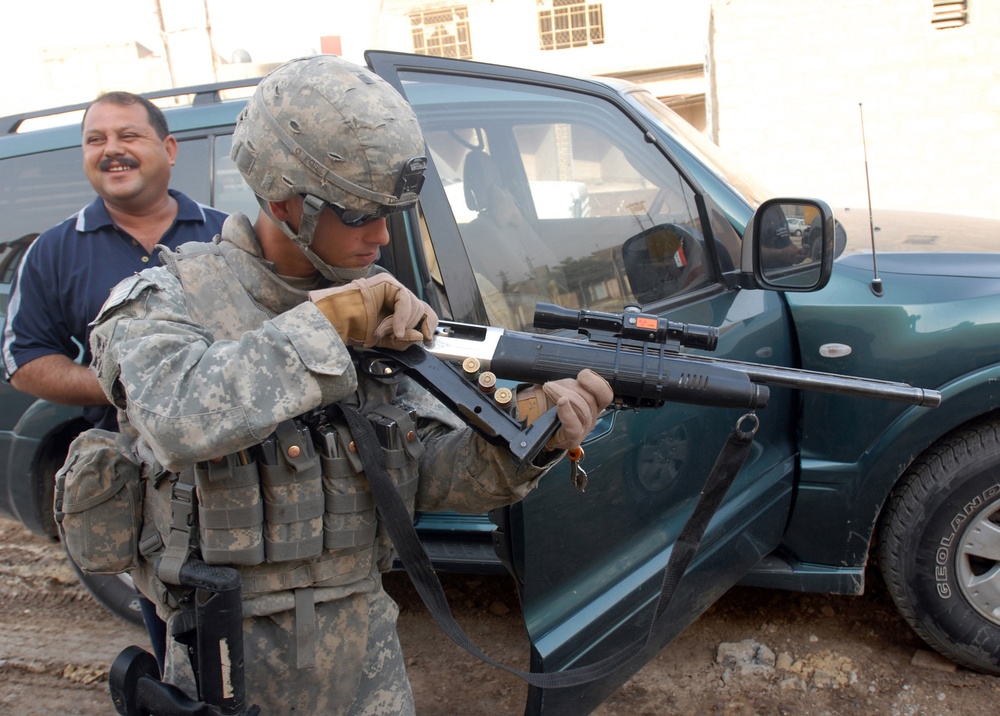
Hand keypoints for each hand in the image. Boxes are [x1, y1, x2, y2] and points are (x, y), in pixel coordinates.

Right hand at [310, 273, 437, 349]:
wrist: (337, 322)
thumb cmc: (353, 328)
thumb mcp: (385, 339)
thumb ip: (403, 339)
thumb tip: (421, 336)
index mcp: (395, 305)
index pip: (421, 310)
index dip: (428, 324)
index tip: (428, 338)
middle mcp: (394, 293)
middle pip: (419, 308)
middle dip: (410, 326)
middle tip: (394, 336)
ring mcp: (391, 286)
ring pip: (413, 304)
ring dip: (401, 323)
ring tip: (384, 331)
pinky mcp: (386, 282)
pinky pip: (404, 299)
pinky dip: (402, 317)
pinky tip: (394, 328)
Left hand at [517, 369, 612, 450]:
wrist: (531, 427)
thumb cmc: (545, 406)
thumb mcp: (559, 389)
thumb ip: (569, 383)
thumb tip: (577, 377)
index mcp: (592, 403)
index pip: (605, 393)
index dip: (596, 382)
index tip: (582, 375)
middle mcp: (591, 416)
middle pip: (590, 399)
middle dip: (570, 387)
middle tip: (550, 385)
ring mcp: (583, 429)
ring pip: (581, 409)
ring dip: (562, 395)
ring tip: (547, 389)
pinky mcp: (573, 438)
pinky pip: (574, 425)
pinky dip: (567, 412)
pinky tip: (561, 402)